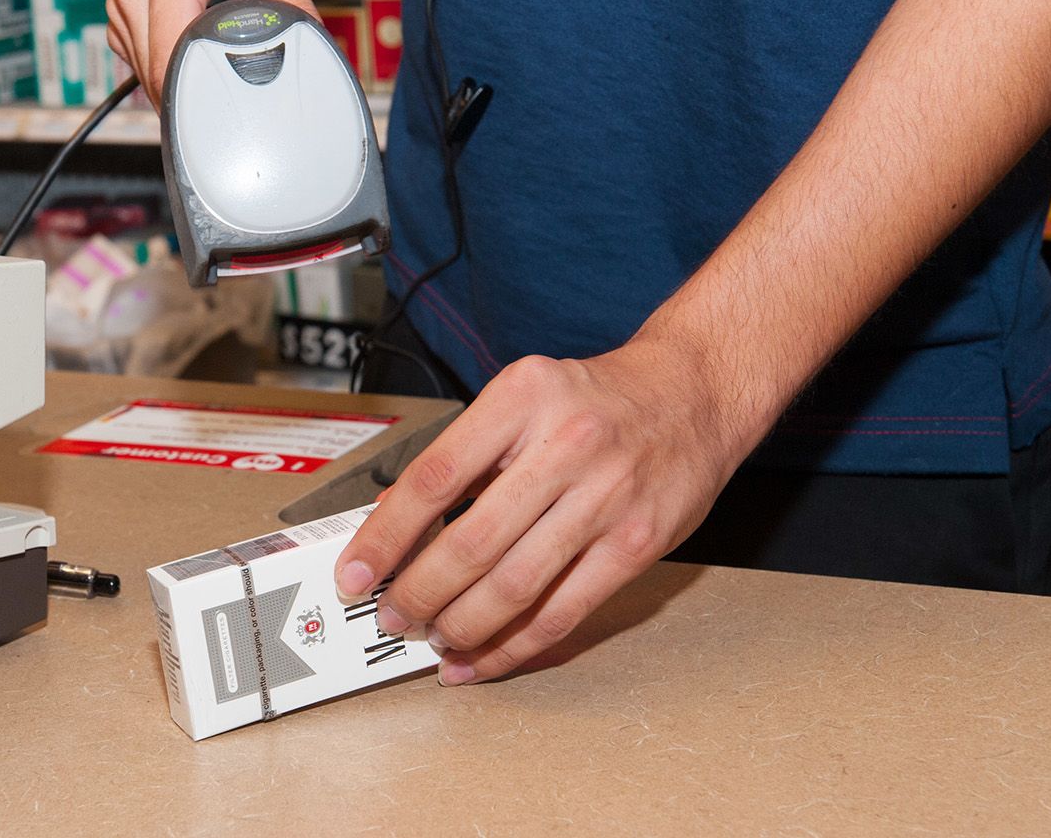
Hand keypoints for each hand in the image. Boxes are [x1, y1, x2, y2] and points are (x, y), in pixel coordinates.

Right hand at [107, 0, 317, 106]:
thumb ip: (292, 4)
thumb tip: (310, 50)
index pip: (172, 57)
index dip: (200, 95)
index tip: (230, 111)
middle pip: (154, 71)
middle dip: (195, 94)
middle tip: (235, 97)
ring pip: (142, 69)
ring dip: (180, 79)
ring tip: (215, 64)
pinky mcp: (119, 5)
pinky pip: (136, 55)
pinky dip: (165, 63)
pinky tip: (193, 51)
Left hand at [335, 337, 748, 685]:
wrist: (694, 393)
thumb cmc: (596, 399)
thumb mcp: (522, 397)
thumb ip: (463, 456)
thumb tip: (393, 522)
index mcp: (522, 398)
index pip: (435, 477)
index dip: (386, 536)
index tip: (356, 572)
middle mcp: (565, 445)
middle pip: (471, 542)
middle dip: (420, 593)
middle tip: (392, 616)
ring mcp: (606, 498)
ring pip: (515, 586)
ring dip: (462, 627)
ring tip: (433, 640)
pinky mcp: (636, 544)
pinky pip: (564, 611)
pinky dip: (515, 645)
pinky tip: (484, 658)